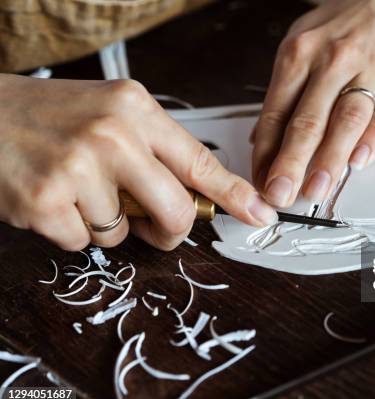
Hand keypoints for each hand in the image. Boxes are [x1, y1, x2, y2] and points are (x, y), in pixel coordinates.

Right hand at [0, 75, 276, 250]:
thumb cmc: (51, 117)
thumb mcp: (112, 116)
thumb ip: (154, 154)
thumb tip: (193, 200)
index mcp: (135, 110)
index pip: (200, 161)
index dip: (235, 194)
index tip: (260, 213)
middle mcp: (112, 135)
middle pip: (175, 211)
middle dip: (170, 230)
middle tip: (154, 226)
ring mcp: (77, 168)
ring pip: (122, 232)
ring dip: (105, 223)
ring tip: (77, 188)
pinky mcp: (45, 201)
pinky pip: (82, 242)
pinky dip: (71, 230)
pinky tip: (54, 198)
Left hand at [252, 0, 374, 207]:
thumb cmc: (343, 27)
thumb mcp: (300, 45)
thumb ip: (283, 94)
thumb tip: (261, 139)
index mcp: (299, 54)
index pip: (276, 113)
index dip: (266, 152)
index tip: (260, 180)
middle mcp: (331, 61)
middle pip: (308, 120)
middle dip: (292, 163)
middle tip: (282, 193)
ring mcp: (368, 69)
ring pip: (345, 120)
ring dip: (329, 159)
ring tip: (317, 188)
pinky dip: (372, 140)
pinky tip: (359, 161)